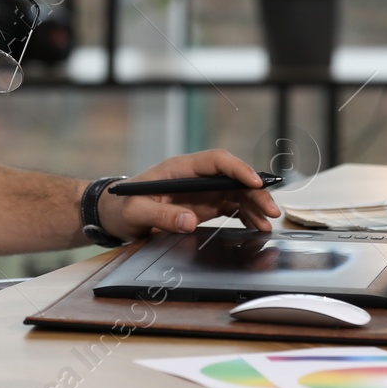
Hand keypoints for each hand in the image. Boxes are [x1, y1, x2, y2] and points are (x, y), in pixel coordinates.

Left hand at [96, 150, 281, 240]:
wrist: (115, 215)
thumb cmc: (121, 208)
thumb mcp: (135, 212)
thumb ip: (160, 216)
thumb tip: (189, 221)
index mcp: (179, 169)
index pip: (215, 161)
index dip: (237, 169)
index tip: (254, 182)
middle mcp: (195, 177)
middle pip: (232, 178)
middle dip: (254, 192)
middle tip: (271, 210)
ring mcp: (202, 191)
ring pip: (236, 193)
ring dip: (254, 206)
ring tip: (268, 224)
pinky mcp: (204, 205)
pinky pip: (231, 207)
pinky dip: (245, 216)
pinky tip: (256, 226)